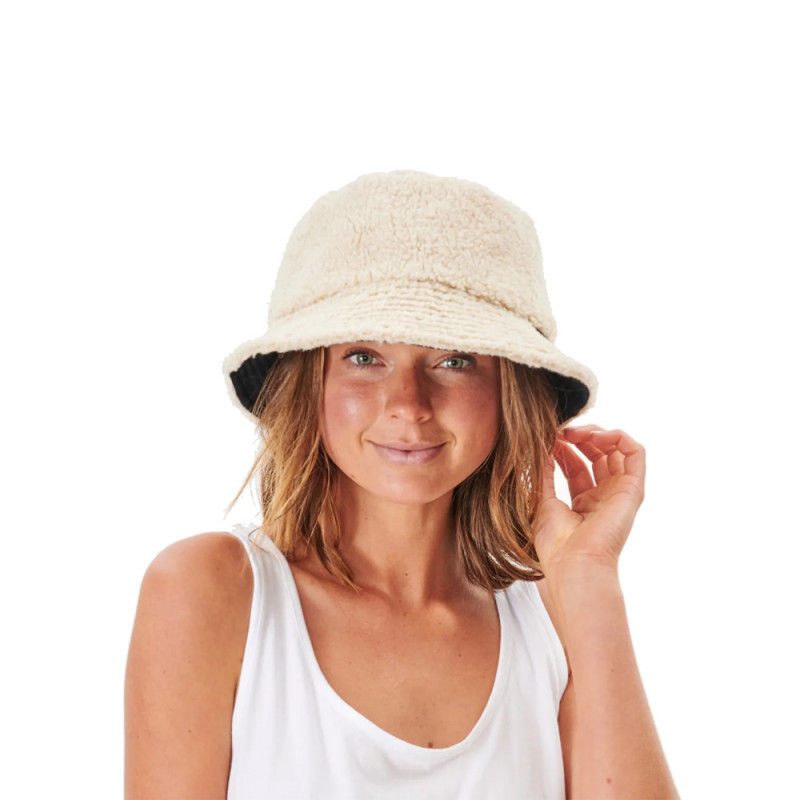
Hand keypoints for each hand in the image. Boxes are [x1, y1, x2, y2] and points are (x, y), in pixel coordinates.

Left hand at [533, 424, 645, 575]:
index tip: (546, 438)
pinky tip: (596, 436)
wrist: (574, 563)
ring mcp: (619, 493)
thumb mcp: (542, 500)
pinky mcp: (633, 489)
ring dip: (595, 433)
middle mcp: (604, 497)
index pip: (576, 466)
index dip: (562, 448)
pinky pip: (635, 453)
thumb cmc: (555, 544)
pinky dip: (617, 437)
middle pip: (596, 455)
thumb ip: (543, 472)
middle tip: (560, 431)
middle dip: (578, 437)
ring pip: (616, 450)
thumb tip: (540, 445)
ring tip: (574, 432)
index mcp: (583, 504)